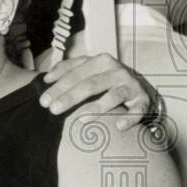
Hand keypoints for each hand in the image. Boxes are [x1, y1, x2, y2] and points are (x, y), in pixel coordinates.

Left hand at [39, 52, 153, 129]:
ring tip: (81, 119)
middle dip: (70, 97)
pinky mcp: (142, 101)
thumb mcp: (88, 70)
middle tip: (53, 110)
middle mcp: (116, 71)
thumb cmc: (105, 80)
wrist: (138, 87)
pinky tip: (118, 125)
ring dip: (97, 108)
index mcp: (100, 61)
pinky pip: (137, 110)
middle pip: (90, 84)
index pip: (75, 73)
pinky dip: (129, 118)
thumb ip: (68, 70)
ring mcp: (131, 85)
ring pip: (113, 96)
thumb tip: (46, 78)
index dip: (58, 86)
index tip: (43, 101)